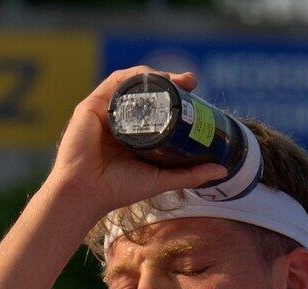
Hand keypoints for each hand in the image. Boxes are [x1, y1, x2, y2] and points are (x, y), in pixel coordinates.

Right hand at [48, 66, 227, 218]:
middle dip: (170, 81)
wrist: (86, 193)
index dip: (176, 95)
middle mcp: (118, 119)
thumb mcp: (160, 179)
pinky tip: (150, 77)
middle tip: (191, 81)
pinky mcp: (90, 107)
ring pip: (131, 83)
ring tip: (175, 78)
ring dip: (155, 75)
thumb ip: (189, 175)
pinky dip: (132, 77)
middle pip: (146, 91)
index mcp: (131, 133)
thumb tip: (222, 170)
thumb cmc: (117, 190)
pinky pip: (114, 83)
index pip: (156, 106)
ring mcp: (104, 111)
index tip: (196, 91)